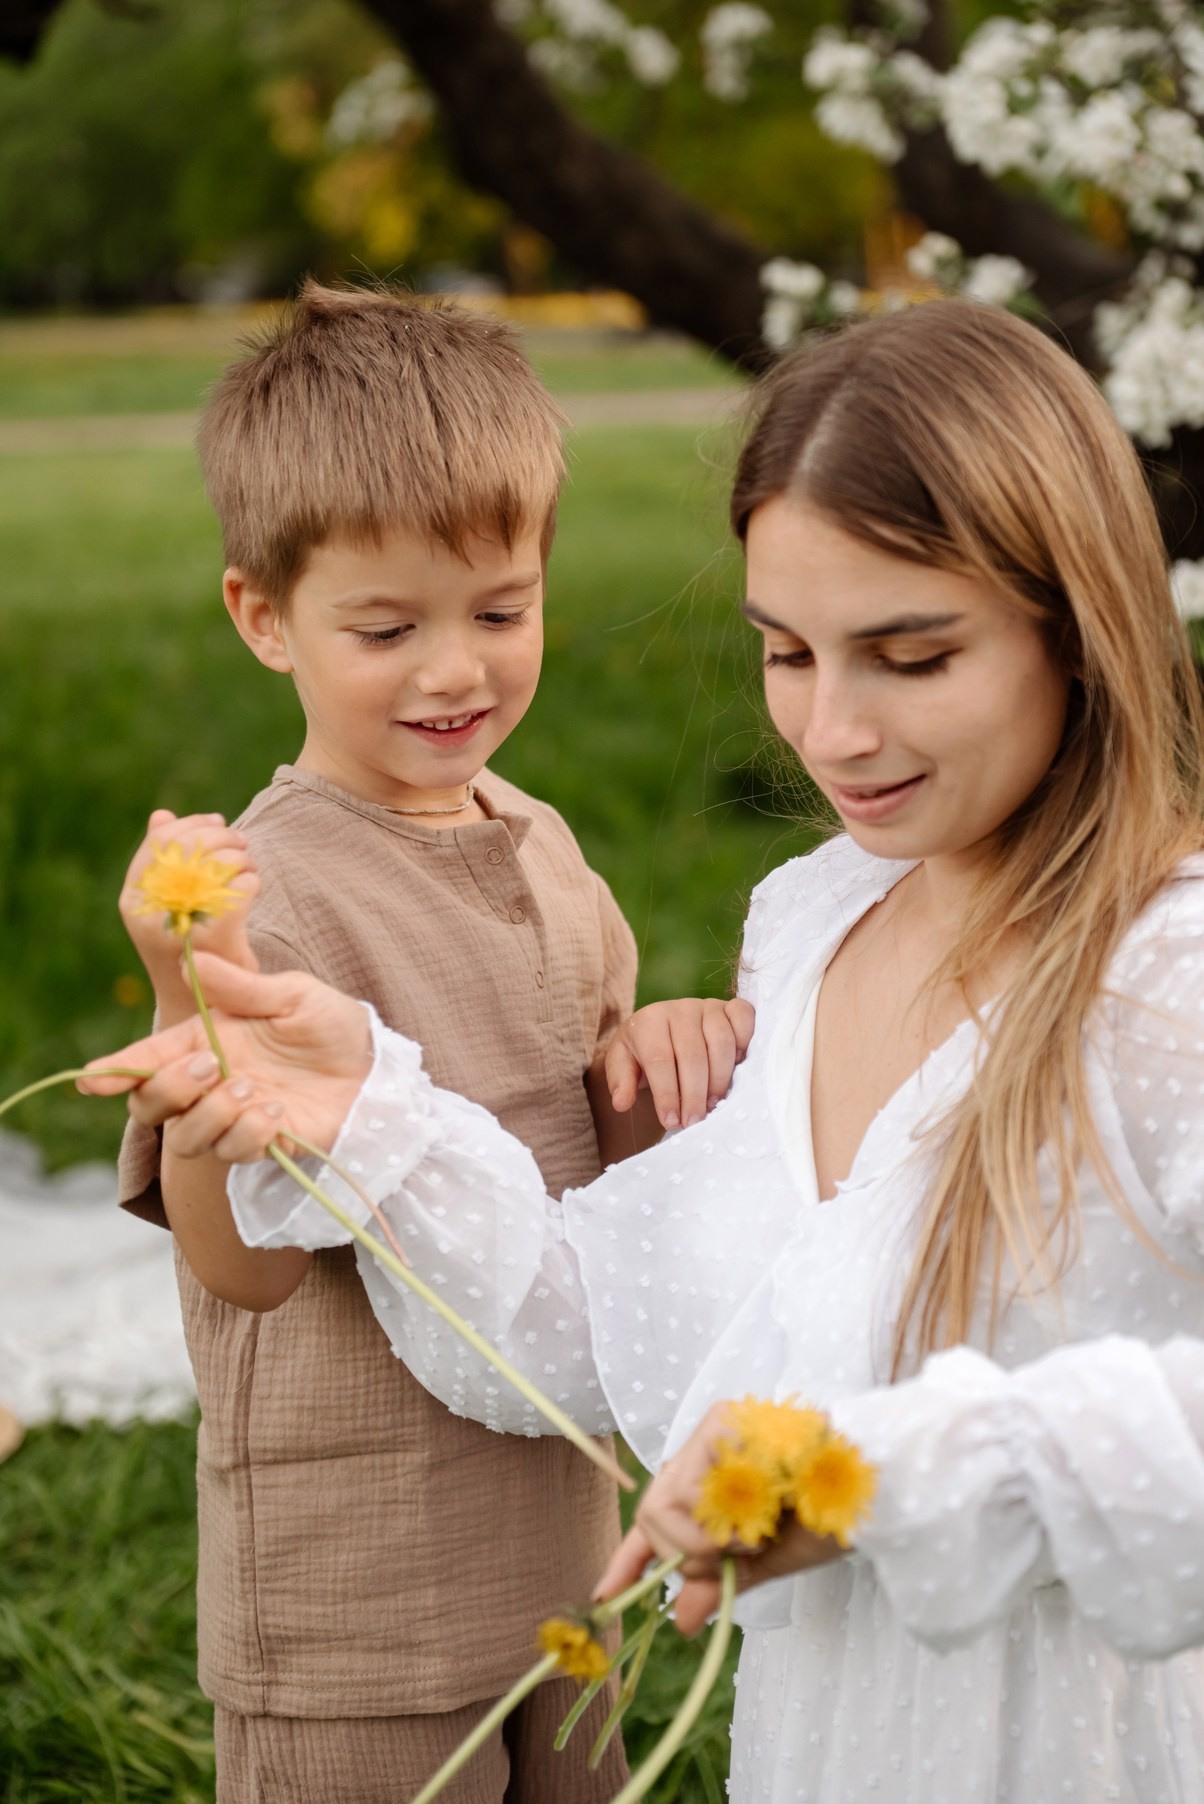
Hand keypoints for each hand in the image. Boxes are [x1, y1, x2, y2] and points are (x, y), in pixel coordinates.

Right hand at [79, 953, 372, 1162]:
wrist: (377, 1067)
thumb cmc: (331, 1026)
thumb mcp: (293, 994)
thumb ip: (244, 986)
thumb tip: (196, 963)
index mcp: (207, 1041)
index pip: (148, 1059)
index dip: (115, 1071)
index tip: (92, 1081)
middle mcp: (212, 1084)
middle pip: (150, 1106)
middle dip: (169, 1089)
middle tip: (212, 1067)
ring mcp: (234, 1119)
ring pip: (185, 1138)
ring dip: (213, 1114)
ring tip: (255, 1091)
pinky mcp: (263, 1146)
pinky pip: (233, 1153)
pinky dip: (249, 1133)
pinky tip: (277, 1113)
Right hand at [120, 810, 259, 1014]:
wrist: (200, 1006)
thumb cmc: (187, 948)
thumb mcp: (167, 904)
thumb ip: (163, 861)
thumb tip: (162, 815)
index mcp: (132, 899)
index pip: (161, 840)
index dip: (193, 824)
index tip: (218, 821)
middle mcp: (148, 913)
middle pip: (191, 847)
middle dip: (223, 837)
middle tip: (242, 844)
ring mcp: (178, 928)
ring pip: (217, 865)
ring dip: (241, 859)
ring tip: (249, 868)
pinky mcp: (214, 941)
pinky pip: (239, 890)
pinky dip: (251, 882)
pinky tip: (253, 889)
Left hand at [592, 1401, 844, 1635]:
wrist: (874, 1484)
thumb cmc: (828, 1516)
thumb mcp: (766, 1559)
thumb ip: (720, 1581)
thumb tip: (683, 1620)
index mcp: (714, 1476)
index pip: (656, 1517)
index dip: (629, 1559)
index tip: (605, 1594)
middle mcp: (705, 1447)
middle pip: (653, 1515)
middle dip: (687, 1555)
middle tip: (738, 1555)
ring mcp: (712, 1430)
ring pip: (666, 1509)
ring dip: (707, 1543)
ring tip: (759, 1531)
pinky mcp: (724, 1423)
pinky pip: (694, 1496)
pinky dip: (722, 1524)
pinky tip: (761, 1511)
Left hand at [605, 998, 754, 1129]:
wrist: (663, 1026)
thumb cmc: (642, 1049)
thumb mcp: (622, 1064)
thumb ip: (620, 1082)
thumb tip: (621, 1102)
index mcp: (649, 1021)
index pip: (659, 1059)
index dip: (667, 1094)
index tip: (671, 1121)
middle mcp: (680, 1009)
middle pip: (692, 1055)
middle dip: (694, 1095)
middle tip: (694, 1121)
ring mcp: (708, 1006)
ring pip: (721, 1042)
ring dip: (720, 1079)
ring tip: (713, 1105)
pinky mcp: (730, 1007)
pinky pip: (744, 1020)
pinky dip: (745, 1043)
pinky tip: (738, 1069)